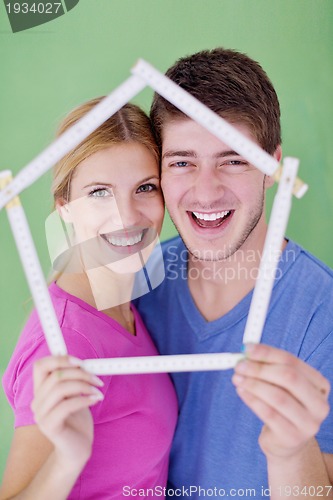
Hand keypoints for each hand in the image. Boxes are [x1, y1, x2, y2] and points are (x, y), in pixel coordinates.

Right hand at [31, 356, 103, 467]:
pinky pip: (66, 405)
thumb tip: (84, 363)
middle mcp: (37, 401)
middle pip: (55, 375)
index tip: (80, 362)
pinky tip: (95, 400)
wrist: (77, 449)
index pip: (40, 366)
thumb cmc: (77, 420)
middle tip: (97, 379)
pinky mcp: (50, 426)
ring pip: (60, 388)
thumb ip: (73, 380)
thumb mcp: (75, 394)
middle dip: (80, 373)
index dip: (60, 359)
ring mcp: (41, 415)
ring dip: (84, 385)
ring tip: (97, 391)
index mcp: (41, 391)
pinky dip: (84, 399)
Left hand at [232, 344, 329, 459]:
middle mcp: (319, 404)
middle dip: (260, 369)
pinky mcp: (292, 437)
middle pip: (289, 378)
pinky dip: (252, 400)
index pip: (292, 362)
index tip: (247, 349)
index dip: (268, 353)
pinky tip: (241, 392)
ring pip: (278, 397)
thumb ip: (268, 367)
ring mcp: (308, 424)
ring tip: (237, 378)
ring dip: (253, 384)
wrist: (285, 440)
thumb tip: (247, 353)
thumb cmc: (283, 405)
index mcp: (320, 384)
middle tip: (239, 366)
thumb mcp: (281, 384)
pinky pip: (269, 414)